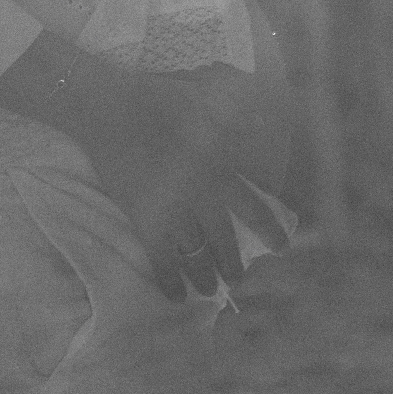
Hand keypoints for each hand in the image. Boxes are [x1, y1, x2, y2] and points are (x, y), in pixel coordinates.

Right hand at [88, 76, 293, 300]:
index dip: (270, 227)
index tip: (281, 244)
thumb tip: (262, 105)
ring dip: (206, 276)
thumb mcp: (209, 96)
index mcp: (223, 165)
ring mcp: (176, 210)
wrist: (111, 110)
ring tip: (211, 292)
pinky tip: (176, 297)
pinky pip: (163, 260)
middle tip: (239, 277)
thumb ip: (236, 108)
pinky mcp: (146, 220)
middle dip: (235, 262)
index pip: (255, 204)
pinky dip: (169, 282)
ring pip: (199, 255)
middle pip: (227, 238)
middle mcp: (206, 194)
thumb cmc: (157, 96)